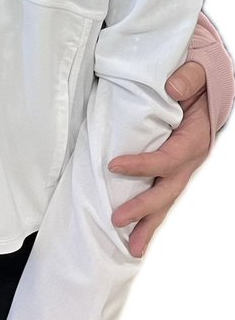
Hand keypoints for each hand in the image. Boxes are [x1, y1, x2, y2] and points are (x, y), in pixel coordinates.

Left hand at [109, 61, 209, 257]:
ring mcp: (182, 167)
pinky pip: (162, 193)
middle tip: (117, 219)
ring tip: (132, 248)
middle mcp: (191, 157)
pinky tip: (135, 232)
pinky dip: (150, 214)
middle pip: (169, 189)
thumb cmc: (197, 78)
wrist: (206, 85)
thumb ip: (187, 76)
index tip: (113, 165)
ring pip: (166, 200)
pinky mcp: (172, 169)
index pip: (169, 158)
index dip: (143, 165)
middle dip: (144, 208)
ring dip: (149, 224)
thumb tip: (172, 88)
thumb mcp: (197, 70)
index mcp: (196, 136)